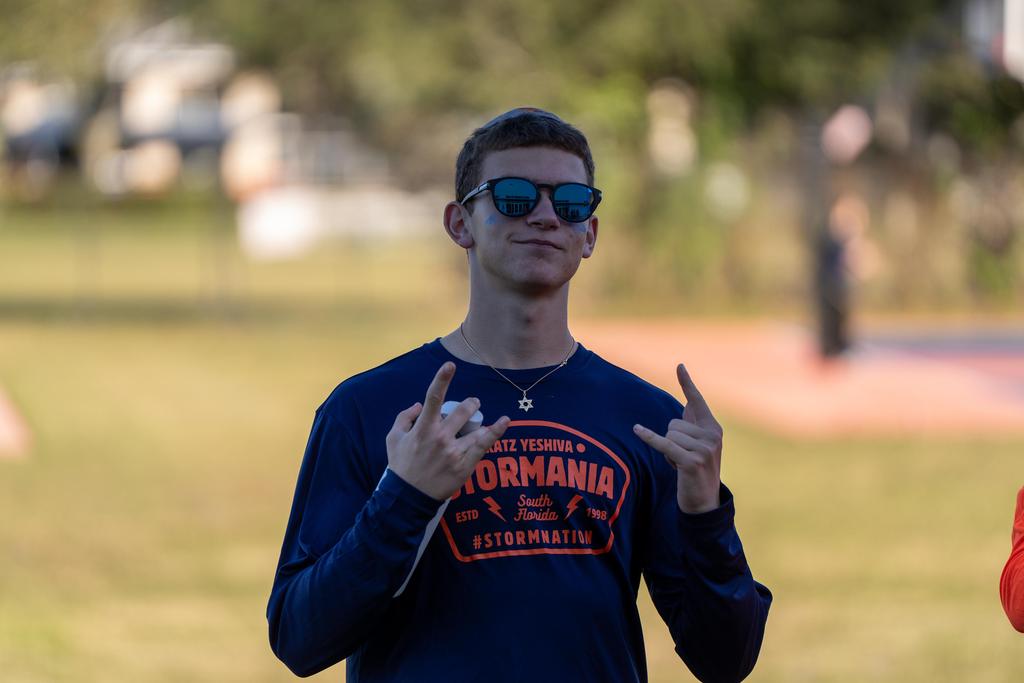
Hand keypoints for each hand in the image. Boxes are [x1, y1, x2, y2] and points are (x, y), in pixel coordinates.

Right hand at [386, 362, 510, 500]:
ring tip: (480, 418)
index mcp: (423, 428)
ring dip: (479, 419)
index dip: (442, 379)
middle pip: (461, 411)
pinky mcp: (464, 465)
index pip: (434, 398)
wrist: (408, 497)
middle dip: (470, 404)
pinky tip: (504, 421)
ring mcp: (454, 452)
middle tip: (472, 404)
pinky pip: (484, 445)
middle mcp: (440, 437)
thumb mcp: (393, 438)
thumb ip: (404, 417)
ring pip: (475, 428)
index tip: (450, 365)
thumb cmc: (401, 466)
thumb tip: (418, 404)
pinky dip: (495, 432)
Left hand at [633, 363, 722, 513]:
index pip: (697, 401)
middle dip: (671, 440)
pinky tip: (637, 430)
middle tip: (682, 458)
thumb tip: (688, 401)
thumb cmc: (697, 470)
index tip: (679, 365)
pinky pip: (664, 444)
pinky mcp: (691, 462)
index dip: (687, 383)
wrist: (703, 503)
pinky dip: (649, 438)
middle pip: (674, 423)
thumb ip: (695, 423)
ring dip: (668, 451)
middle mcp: (712, 436)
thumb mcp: (699, 445)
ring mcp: (704, 449)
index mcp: (713, 429)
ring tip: (680, 464)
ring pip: (669, 435)